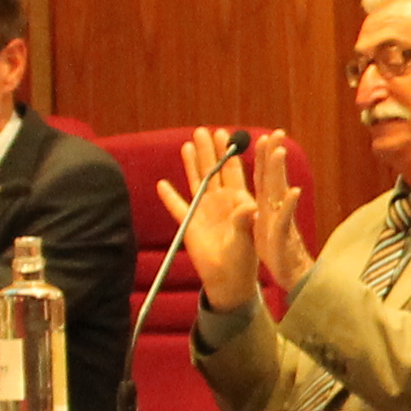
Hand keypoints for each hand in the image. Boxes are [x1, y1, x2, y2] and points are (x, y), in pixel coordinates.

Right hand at [156, 130, 258, 309]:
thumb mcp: (246, 239)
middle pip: (212, 170)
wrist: (229, 279)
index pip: (233, 171)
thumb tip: (248, 206)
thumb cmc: (244, 259)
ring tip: (187, 144)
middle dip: (208, 151)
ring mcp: (204, 211)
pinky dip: (170, 197)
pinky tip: (162, 184)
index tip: (226, 134)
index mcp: (238, 201)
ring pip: (196, 182)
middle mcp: (220, 202)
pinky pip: (177, 208)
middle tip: (203, 130)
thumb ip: (244, 221)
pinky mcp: (190, 225)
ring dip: (191, 164)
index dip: (229, 152)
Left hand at [244, 131, 315, 290]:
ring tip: (279, 152)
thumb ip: (256, 209)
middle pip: (272, 176)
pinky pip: (286, 217)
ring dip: (279, 171)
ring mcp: (280, 219)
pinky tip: (293, 192)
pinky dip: (290, 204)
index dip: (262, 156)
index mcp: (266, 204)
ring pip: (279, 191)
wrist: (291, 275)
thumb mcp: (260, 226)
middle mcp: (275, 207)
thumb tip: (253, 198)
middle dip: (272, 153)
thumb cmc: (277, 251)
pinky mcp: (283, 235)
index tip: (263, 136)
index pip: (262, 175)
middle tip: (275, 133)